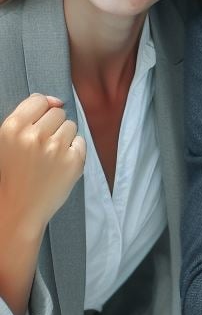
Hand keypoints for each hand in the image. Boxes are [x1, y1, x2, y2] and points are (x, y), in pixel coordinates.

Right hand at [0, 94, 84, 239]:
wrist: (17, 213)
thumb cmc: (12, 176)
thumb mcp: (7, 142)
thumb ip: (27, 115)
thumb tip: (56, 101)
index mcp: (12, 129)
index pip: (39, 100)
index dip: (40, 112)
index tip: (37, 126)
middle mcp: (34, 136)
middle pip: (58, 113)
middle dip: (52, 128)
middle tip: (40, 150)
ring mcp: (56, 149)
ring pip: (71, 126)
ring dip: (64, 139)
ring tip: (48, 159)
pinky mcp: (74, 161)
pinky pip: (81, 142)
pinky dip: (74, 152)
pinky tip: (58, 166)